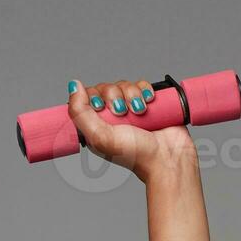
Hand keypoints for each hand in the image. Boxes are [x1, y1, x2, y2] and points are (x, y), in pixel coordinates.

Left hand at [66, 77, 197, 180]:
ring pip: (124, 85)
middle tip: (122, 112)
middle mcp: (111, 116)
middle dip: (115, 96)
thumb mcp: (99, 136)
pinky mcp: (147, 103)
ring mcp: (129, 108)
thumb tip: (73, 85)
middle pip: (106, 88)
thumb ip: (80, 112)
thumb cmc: (133, 153)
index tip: (100, 107)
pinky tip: (148, 101)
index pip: (86, 97)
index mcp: (95, 125)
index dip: (93, 96)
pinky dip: (145, 90)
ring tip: (139, 111)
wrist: (167, 156)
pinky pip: (142, 85)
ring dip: (132, 94)